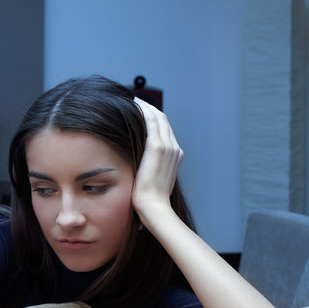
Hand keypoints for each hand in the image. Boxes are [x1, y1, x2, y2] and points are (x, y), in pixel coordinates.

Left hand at [131, 98, 182, 218]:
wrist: (154, 207)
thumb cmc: (150, 200)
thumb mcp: (151, 180)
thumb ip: (148, 168)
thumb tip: (138, 167)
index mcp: (175, 155)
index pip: (165, 130)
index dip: (153, 118)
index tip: (140, 111)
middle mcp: (174, 148)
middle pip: (163, 120)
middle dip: (149, 109)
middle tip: (135, 101)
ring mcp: (168, 147)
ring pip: (158, 118)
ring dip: (146, 107)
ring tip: (133, 100)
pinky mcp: (157, 147)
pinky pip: (152, 122)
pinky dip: (144, 111)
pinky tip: (134, 105)